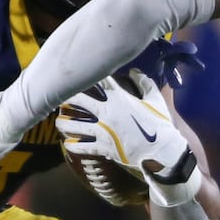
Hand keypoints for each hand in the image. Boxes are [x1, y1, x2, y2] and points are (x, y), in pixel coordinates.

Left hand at [55, 73, 200, 205]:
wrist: (161, 152)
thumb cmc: (160, 124)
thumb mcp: (155, 101)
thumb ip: (144, 83)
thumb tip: (135, 71)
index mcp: (121, 99)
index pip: (101, 82)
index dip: (89, 73)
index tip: (79, 67)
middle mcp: (108, 113)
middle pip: (80, 100)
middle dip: (68, 96)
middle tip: (59, 95)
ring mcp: (104, 131)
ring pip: (76, 126)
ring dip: (65, 123)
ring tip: (58, 122)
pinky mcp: (105, 147)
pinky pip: (84, 147)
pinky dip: (74, 146)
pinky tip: (67, 144)